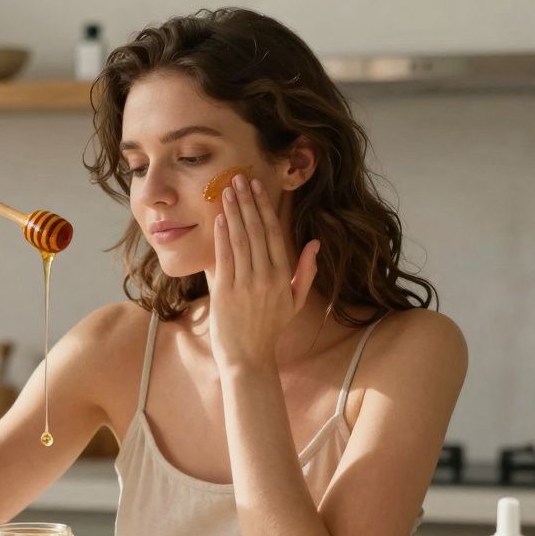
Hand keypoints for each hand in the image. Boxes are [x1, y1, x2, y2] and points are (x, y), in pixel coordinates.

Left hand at [209, 174, 319, 369]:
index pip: (274, 233)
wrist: (248, 357)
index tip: (257, 188)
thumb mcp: (295, 301)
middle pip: (257, 231)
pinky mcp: (225, 291)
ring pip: (240, 240)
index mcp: (283, 276)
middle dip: (247, 202)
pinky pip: (224, 257)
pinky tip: (220, 217)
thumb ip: (305, 271)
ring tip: (227, 191)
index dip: (265, 208)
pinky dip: (222, 236)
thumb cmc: (270, 327)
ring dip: (233, 212)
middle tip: (239, 179)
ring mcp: (245, 284)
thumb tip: (314, 243)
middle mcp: (266, 277)